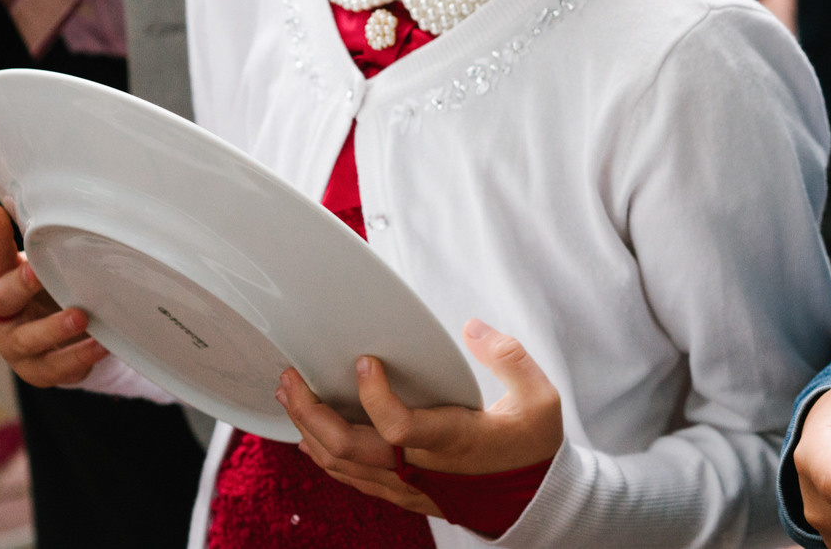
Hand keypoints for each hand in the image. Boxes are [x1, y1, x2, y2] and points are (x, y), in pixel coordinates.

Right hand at [0, 204, 108, 385]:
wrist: (61, 341)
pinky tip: (102, 344)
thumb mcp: (49, 265)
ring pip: (29, 340)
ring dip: (54, 328)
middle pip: (4, 299)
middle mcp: (3, 315)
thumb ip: (50, 241)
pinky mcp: (39, 371)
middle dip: (21, 285)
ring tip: (82, 316)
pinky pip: (58, 368)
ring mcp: (18, 346)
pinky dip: (80, 357)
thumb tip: (63, 191)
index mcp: (1, 282)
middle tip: (37, 270)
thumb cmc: (51, 290)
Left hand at [278, 318, 564, 510]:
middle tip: (292, 378)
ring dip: (308, 431)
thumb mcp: (540, 397)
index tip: (364, 361)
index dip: (374, 396)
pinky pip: (350, 478)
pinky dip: (323, 455)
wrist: (532, 502)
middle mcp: (422, 466)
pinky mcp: (401, 492)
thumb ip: (509, 357)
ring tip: (291, 396)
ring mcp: (406, 485)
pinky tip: (310, 435)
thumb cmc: (531, 449)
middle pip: (349, 449)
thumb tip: (473, 328)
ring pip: (341, 466)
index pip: (399, 427)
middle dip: (311, 413)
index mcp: (454, 440)